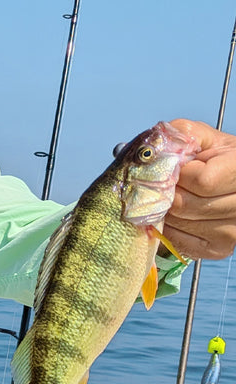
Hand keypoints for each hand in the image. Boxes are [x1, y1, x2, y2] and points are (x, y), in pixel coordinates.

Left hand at [162, 119, 235, 259]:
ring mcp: (234, 232)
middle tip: (164, 184)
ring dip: (164, 209)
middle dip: (166, 192)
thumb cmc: (213, 157)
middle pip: (186, 205)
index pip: (202, 181)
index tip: (177, 168)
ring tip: (169, 197)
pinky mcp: (219, 249)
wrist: (229, 181)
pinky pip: (178, 240)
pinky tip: (174, 214)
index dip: (181, 173)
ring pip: (180, 223)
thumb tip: (156, 148)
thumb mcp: (202, 137)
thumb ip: (182, 134)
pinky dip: (167, 227)